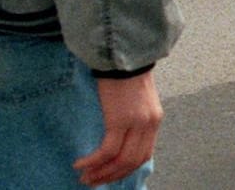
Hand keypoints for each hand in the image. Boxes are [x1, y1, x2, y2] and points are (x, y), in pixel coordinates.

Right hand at [74, 72, 160, 186]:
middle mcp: (149, 125)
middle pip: (132, 162)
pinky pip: (107, 151)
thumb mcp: (137, 100)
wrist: (124, 56)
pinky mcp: (119, 120)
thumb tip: (121, 138)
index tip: (109, 176)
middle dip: (111, 176)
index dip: (125, 170)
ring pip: (120, 160)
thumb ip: (134, 120)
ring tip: (84, 177)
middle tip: (92, 181)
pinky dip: (93, 161)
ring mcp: (136, 124)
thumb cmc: (126, 75)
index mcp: (154, 121)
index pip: (144, 155)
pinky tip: (80, 163)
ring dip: (100, 172)